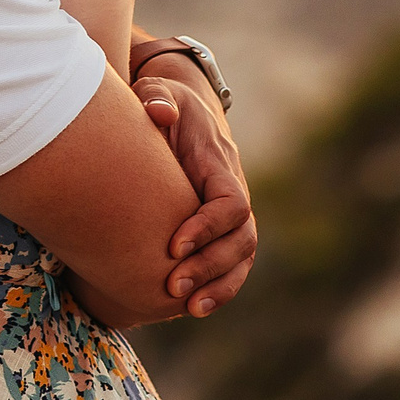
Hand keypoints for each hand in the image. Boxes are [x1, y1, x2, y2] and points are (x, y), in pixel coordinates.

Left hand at [133, 75, 255, 318]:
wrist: (180, 112)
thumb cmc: (164, 103)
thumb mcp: (159, 90)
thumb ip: (157, 97)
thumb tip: (158, 113)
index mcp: (220, 166)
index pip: (230, 203)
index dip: (208, 227)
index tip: (173, 245)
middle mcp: (233, 194)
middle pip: (241, 239)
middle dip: (210, 266)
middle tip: (172, 286)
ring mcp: (229, 217)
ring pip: (240, 259)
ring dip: (218, 286)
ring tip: (187, 307)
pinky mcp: (218, 232)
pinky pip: (229, 267)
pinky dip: (217, 290)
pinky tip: (190, 309)